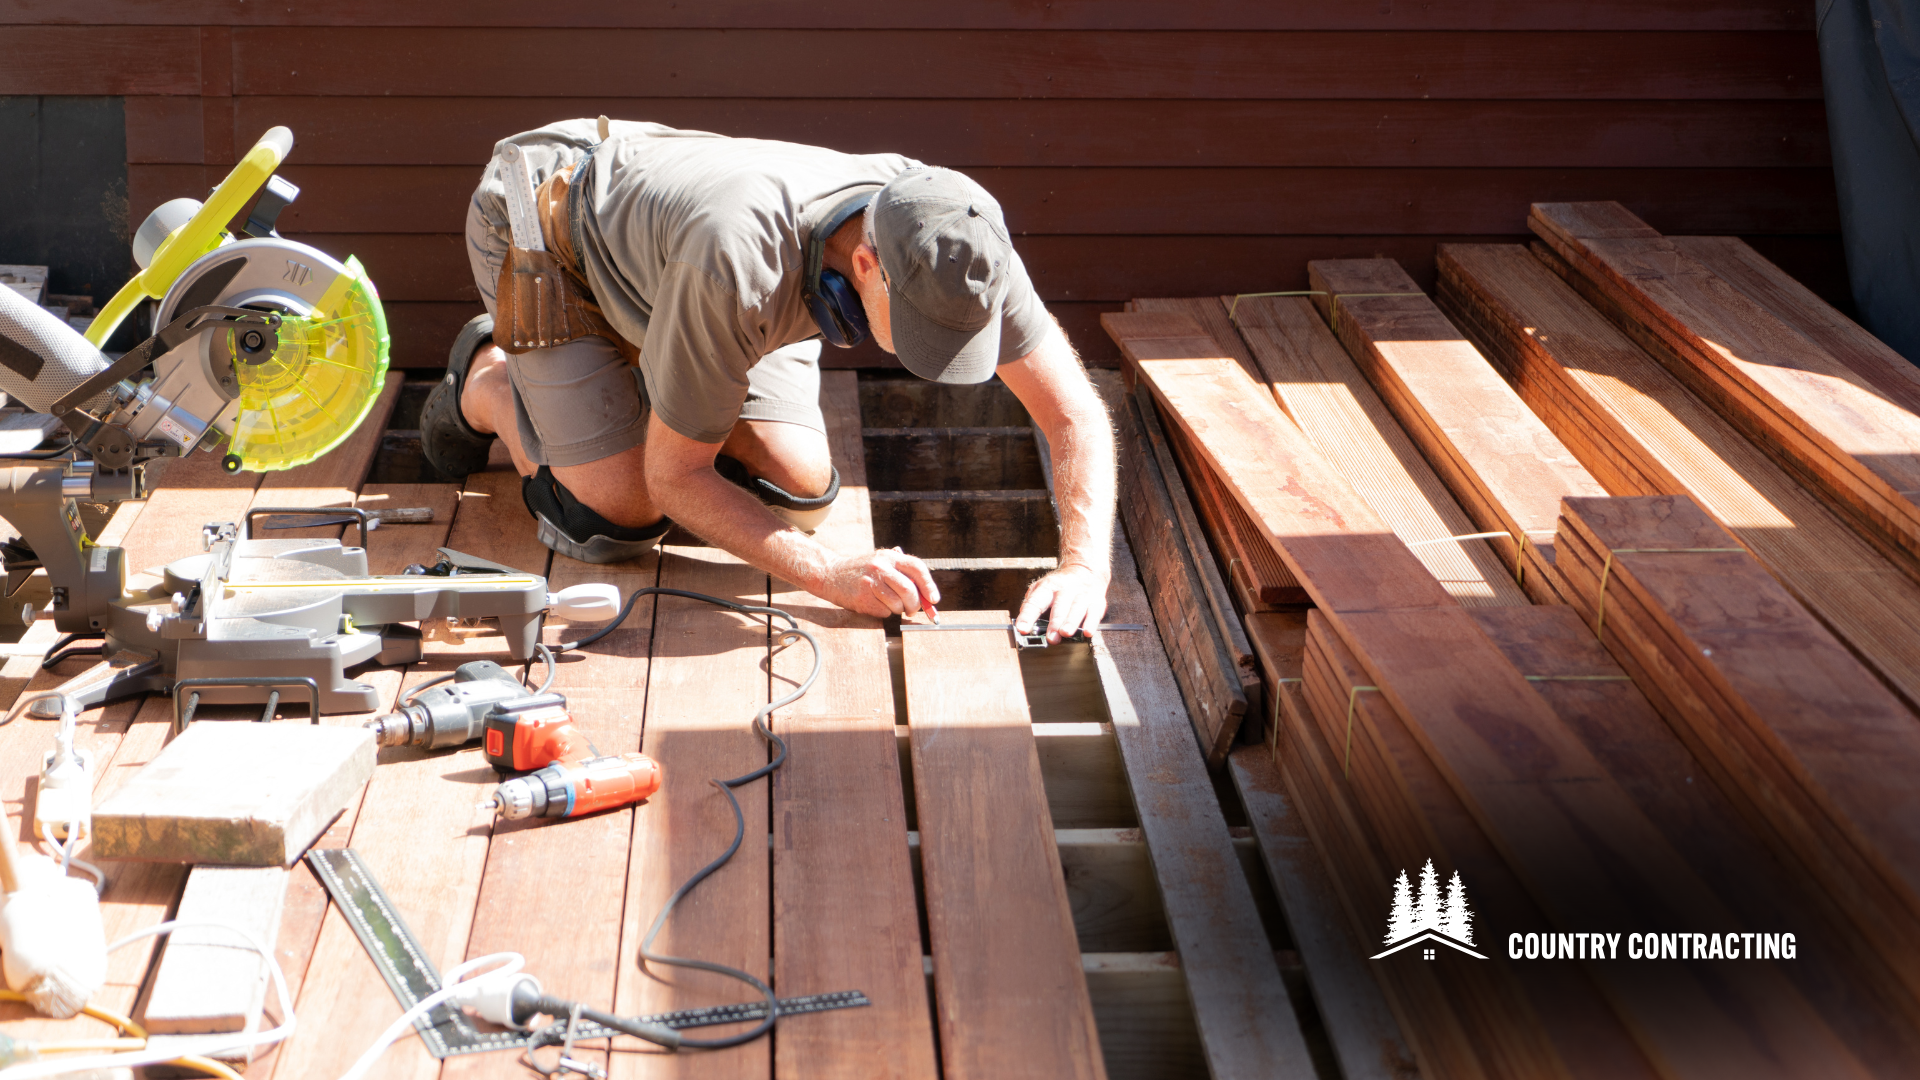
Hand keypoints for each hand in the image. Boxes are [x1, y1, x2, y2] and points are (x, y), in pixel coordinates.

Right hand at [819, 547, 940, 618]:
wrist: (831, 574)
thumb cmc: (861, 571)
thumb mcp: (881, 562)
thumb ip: (902, 574)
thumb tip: (927, 596)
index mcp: (890, 556)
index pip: (917, 568)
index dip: (929, 585)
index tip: (933, 599)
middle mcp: (880, 567)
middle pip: (909, 590)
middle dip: (915, 605)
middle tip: (912, 610)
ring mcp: (870, 583)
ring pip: (897, 604)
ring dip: (898, 610)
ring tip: (890, 605)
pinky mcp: (862, 598)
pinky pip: (883, 612)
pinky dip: (884, 613)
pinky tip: (875, 604)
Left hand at [1016, 562, 1110, 643]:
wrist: (1085, 570)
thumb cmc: (1059, 586)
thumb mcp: (1041, 588)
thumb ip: (1031, 604)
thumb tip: (1022, 623)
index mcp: (1048, 587)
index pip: (1036, 602)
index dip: (1028, 616)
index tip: (1022, 628)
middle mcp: (1066, 589)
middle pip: (1059, 606)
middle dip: (1055, 621)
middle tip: (1050, 637)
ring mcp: (1082, 595)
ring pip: (1077, 608)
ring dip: (1071, 621)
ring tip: (1066, 633)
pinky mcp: (1097, 602)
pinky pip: (1095, 613)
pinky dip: (1092, 623)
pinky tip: (1088, 632)